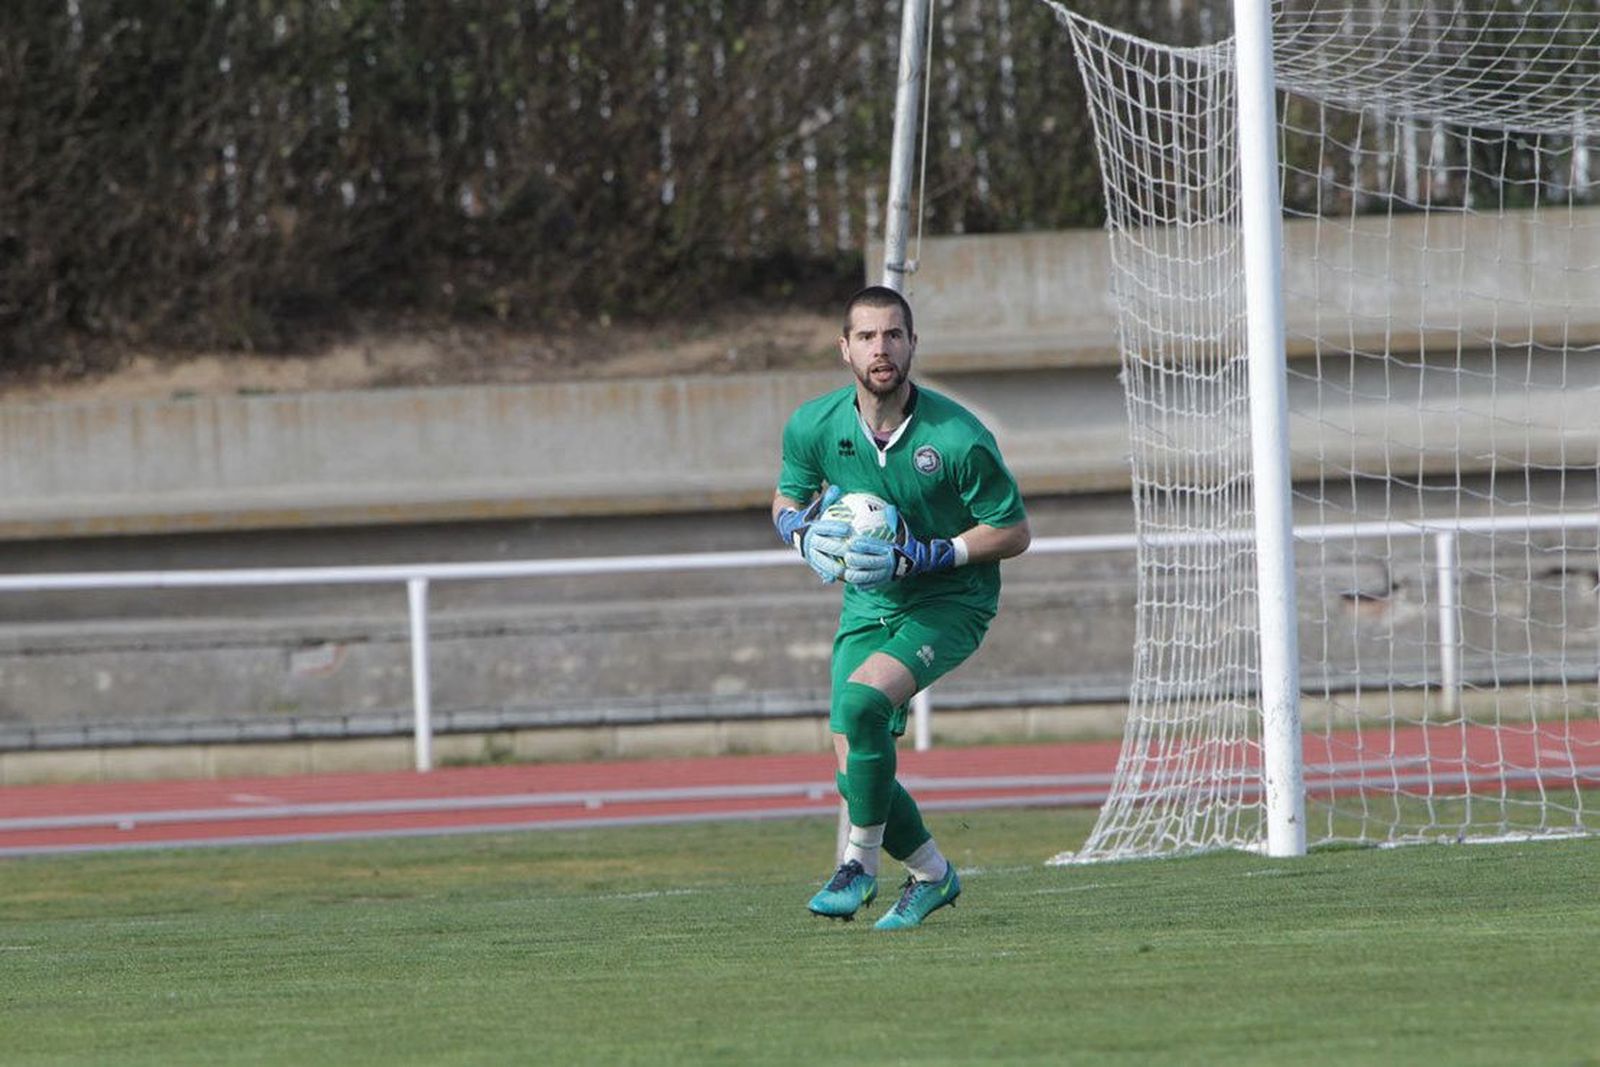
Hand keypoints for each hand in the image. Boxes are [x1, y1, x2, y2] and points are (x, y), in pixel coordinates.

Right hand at [775, 486, 849, 582]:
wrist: (789, 529)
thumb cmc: (808, 516)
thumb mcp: (815, 507)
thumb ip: (826, 500)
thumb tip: (836, 488)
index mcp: (811, 527)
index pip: (825, 527)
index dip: (836, 528)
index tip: (849, 529)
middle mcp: (809, 541)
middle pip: (825, 545)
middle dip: (839, 548)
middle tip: (852, 550)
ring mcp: (809, 552)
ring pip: (821, 561)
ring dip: (833, 566)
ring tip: (846, 570)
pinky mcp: (810, 560)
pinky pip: (817, 568)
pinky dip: (824, 574)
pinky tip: (833, 579)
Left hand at [842, 506, 956, 587]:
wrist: (917, 563)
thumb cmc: (904, 543)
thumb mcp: (903, 531)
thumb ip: (894, 520)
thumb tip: (889, 507)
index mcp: (892, 550)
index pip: (877, 547)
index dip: (864, 545)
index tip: (853, 541)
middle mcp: (889, 563)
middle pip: (871, 563)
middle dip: (857, 560)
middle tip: (847, 556)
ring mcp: (885, 575)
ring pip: (868, 577)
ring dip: (856, 575)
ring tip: (845, 571)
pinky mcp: (882, 583)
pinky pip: (869, 586)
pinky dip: (860, 584)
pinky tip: (851, 579)